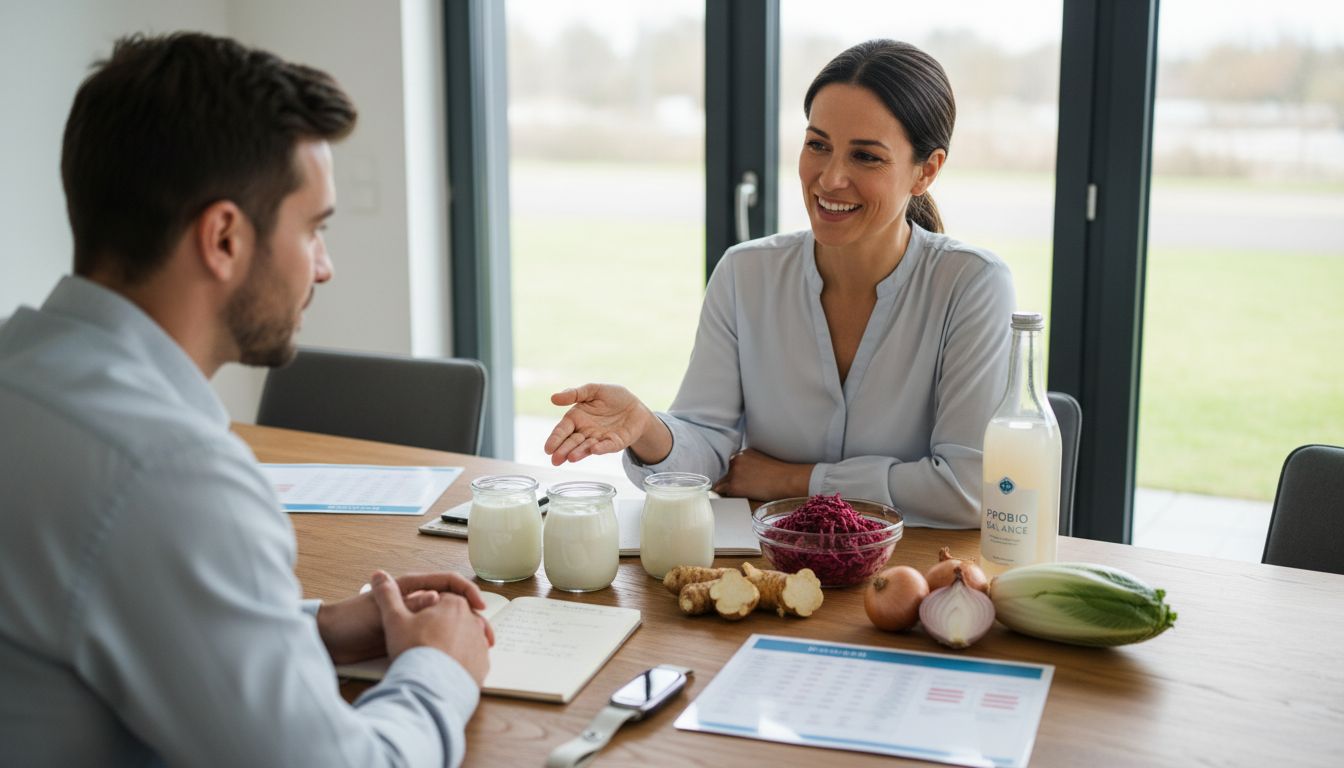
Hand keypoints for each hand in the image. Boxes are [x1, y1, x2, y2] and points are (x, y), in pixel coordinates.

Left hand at [316, 571, 494, 664]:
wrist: (330, 641)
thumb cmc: (351, 620)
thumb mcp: (382, 612)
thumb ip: (409, 604)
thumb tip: (437, 598)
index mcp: (411, 587)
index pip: (449, 581)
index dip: (467, 592)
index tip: (479, 608)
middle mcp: (415, 600)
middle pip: (453, 603)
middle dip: (472, 617)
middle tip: (485, 636)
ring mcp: (414, 618)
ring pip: (447, 622)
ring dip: (464, 632)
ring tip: (477, 649)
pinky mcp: (409, 637)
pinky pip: (436, 637)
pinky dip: (449, 644)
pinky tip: (457, 657)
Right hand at [545, 383, 667, 464]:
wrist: (636, 406)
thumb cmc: (613, 397)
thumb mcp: (593, 390)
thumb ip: (575, 394)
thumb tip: (553, 398)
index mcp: (577, 418)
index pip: (562, 430)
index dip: (555, 439)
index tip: (548, 449)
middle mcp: (586, 431)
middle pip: (572, 442)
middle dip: (563, 450)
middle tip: (555, 459)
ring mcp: (600, 438)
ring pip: (587, 447)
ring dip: (579, 452)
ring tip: (571, 458)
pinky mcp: (615, 442)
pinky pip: (607, 446)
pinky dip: (601, 448)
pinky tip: (594, 449)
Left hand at [712, 448, 812, 500]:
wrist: (787, 480)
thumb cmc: (782, 475)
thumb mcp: (764, 463)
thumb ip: (751, 466)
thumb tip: (746, 478)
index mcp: (743, 452)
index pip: (732, 467)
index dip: (737, 477)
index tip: (744, 484)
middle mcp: (736, 459)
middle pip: (726, 476)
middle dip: (731, 484)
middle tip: (747, 491)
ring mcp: (733, 472)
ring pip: (722, 485)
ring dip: (730, 492)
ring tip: (747, 496)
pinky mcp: (733, 485)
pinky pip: (723, 494)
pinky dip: (729, 498)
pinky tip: (742, 499)